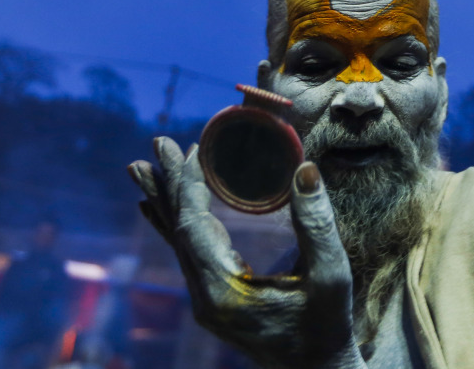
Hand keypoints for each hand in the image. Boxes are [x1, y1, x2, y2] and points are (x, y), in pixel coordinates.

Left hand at [129, 137, 364, 368]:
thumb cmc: (327, 329)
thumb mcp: (331, 277)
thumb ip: (316, 224)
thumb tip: (304, 169)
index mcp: (224, 292)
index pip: (193, 227)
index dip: (188, 186)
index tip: (187, 148)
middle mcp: (206, 297)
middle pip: (179, 231)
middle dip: (168, 185)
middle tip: (154, 143)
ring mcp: (207, 302)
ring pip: (179, 241)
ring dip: (167, 201)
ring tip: (142, 168)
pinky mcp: (214, 301)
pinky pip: (188, 254)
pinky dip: (175, 224)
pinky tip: (158, 210)